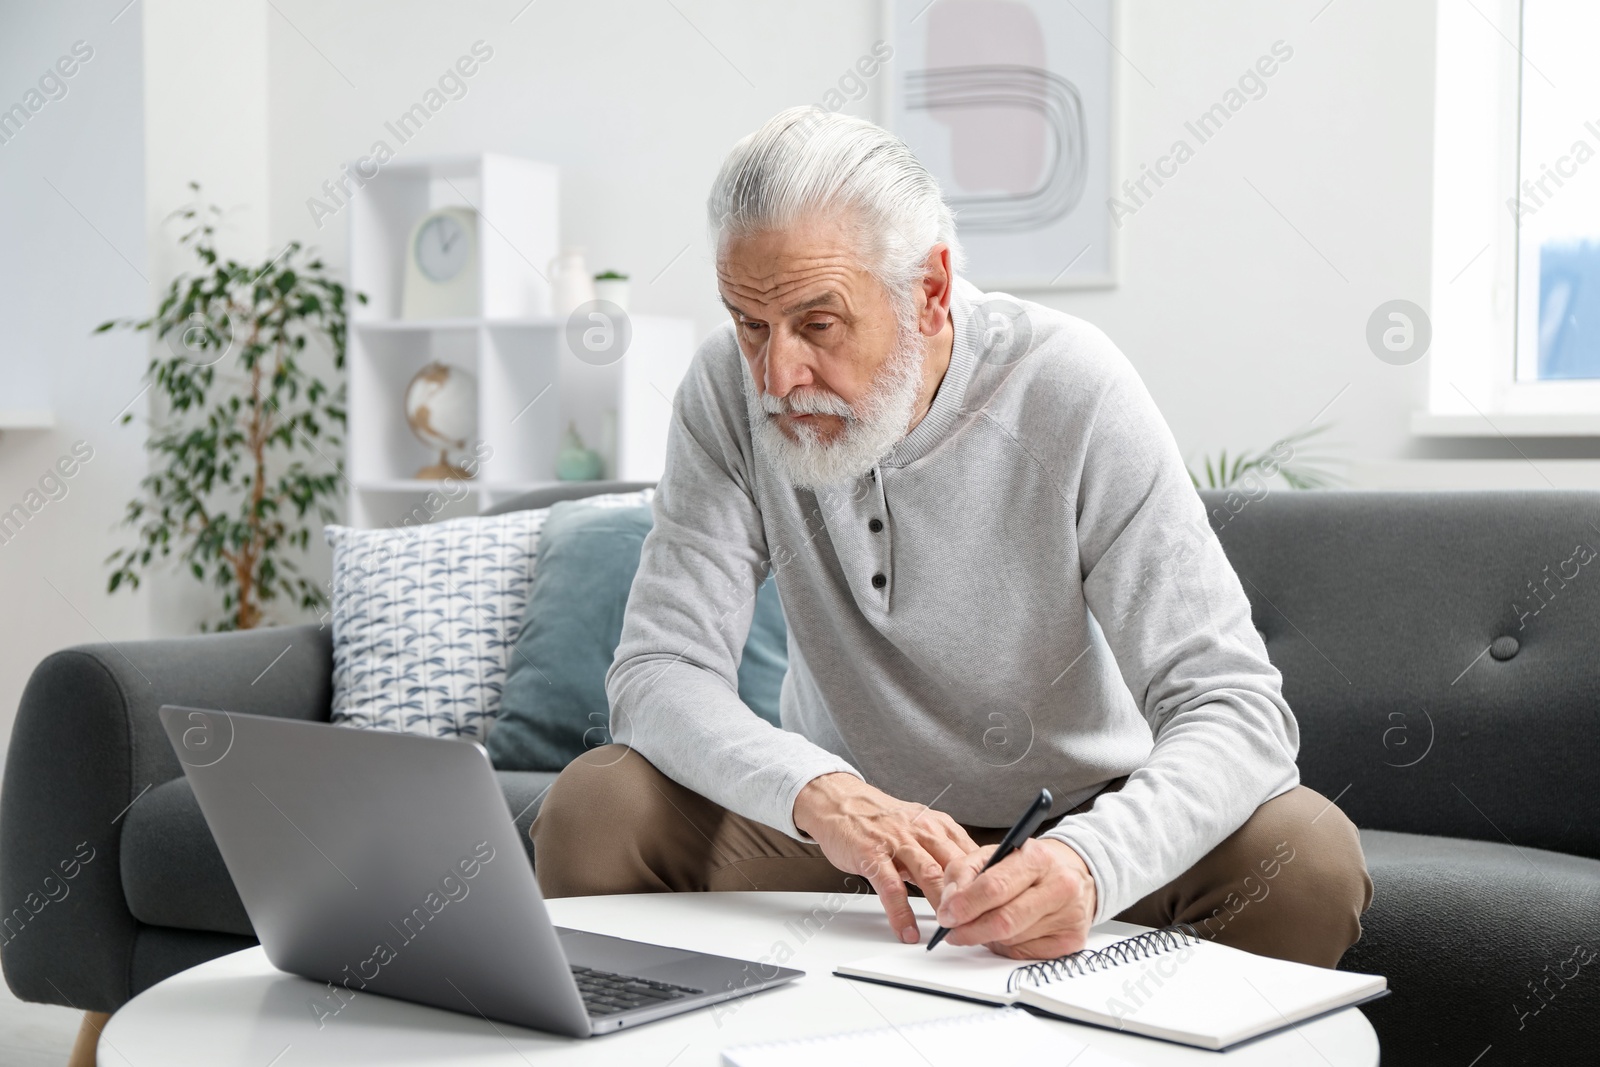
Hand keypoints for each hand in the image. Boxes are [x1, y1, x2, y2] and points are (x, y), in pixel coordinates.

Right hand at [793, 773, 979, 943]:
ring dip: (943, 905)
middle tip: (981, 925)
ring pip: (930, 876)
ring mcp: (897, 842)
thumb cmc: (882, 820)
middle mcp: (922, 830)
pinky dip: (901, 913)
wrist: (841, 802)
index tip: (997, 906)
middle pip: (957, 866)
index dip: (987, 882)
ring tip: (951, 931)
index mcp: (938, 825)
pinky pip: (891, 888)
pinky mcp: (872, 855)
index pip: (973, 855)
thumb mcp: (921, 826)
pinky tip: (908, 931)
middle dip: (971, 897)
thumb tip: (974, 878)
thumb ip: (944, 850)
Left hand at [935, 838, 1096, 958]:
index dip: (965, 905)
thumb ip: (963, 872)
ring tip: (985, 923)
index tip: (947, 914)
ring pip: (1011, 940)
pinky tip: (1009, 932)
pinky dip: (1007, 946)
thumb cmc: (1028, 865)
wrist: (1073, 873)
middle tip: (952, 932)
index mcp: (1037, 858)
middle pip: (1004, 920)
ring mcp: (1069, 916)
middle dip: (970, 930)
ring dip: (988, 937)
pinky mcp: (1071, 941)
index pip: (994, 887)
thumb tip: (949, 904)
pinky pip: (1024, 954)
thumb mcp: (993, 854)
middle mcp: (1059, 886)